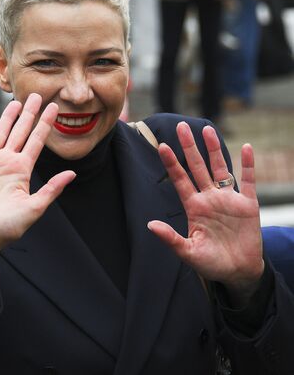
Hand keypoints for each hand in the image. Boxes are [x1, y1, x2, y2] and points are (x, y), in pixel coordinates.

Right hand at [0, 94, 74, 306]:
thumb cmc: (7, 227)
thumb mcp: (34, 208)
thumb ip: (52, 189)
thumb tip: (72, 173)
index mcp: (22, 169)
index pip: (37, 140)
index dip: (45, 124)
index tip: (54, 108)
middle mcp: (7, 162)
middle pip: (20, 131)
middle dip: (29, 114)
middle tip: (37, 95)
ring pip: (0, 132)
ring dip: (7, 117)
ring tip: (15, 102)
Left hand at [148, 122, 263, 304]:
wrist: (239, 273)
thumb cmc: (211, 263)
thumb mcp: (188, 253)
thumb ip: (171, 239)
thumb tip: (150, 226)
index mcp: (194, 207)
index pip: (180, 180)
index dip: (172, 163)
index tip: (163, 146)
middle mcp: (209, 198)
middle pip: (197, 167)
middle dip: (190, 147)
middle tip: (181, 127)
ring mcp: (228, 199)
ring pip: (220, 168)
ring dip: (214, 149)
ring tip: (207, 130)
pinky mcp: (247, 204)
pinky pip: (248, 180)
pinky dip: (248, 164)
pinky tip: (246, 148)